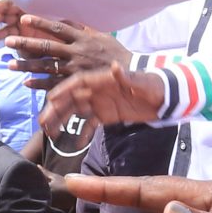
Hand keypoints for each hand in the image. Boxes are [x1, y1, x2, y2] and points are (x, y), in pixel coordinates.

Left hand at [2, 15, 129, 88]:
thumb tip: (67, 18)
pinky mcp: (76, 84)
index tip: (23, 18)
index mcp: (81, 38)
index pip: (57, 28)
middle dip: (25, 44)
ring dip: (26, 66)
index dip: (40, 23)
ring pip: (46, 67)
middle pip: (46, 47)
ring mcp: (74, 70)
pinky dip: (39, 84)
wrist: (129, 74)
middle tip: (8, 41)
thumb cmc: (114, 53)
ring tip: (9, 64)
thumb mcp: (100, 36)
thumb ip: (82, 28)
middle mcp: (75, 53)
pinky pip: (54, 85)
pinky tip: (26, 83)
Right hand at [44, 64, 166, 130]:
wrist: (168, 97)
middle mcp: (98, 90)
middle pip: (71, 98)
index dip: (63, 90)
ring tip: (50, 134)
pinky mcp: (107, 115)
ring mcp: (101, 103)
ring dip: (62, 121)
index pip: (78, 82)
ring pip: (76, 112)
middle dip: (56, 110)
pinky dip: (83, 134)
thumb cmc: (156, 85)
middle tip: (43, 123)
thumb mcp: (143, 81)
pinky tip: (75, 145)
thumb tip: (116, 67)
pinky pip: (90, 124)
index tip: (50, 100)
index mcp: (103, 78)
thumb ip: (128, 76)